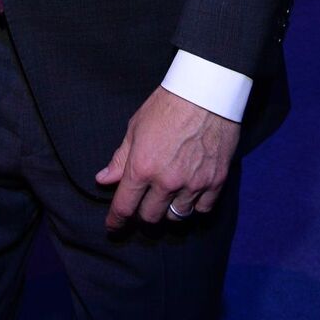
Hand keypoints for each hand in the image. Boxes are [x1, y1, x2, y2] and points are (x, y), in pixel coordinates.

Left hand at [95, 86, 239, 232]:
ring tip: (166, 200)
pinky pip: (203, 209)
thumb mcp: (135, 128)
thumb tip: (103, 180)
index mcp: (142, 167)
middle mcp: (167, 181)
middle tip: (141, 207)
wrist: (206, 92)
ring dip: (168, 212)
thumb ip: (120, 159)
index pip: (124, 206)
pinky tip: (189, 196)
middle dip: (142, 215)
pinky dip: (194, 206)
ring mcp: (193, 184)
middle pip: (150, 217)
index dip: (116, 221)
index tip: (113, 227)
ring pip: (176, 217)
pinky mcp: (216, 181)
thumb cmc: (166, 105)